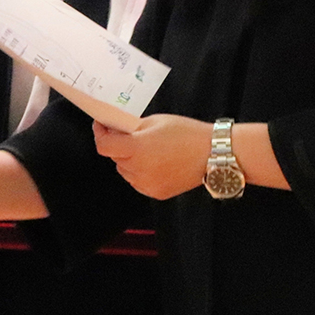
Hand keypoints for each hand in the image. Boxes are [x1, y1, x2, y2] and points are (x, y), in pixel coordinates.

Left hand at [92, 115, 209, 199]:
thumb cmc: (188, 134)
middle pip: (115, 158)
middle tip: (129, 135)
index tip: (101, 127)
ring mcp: (147, 184)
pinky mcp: (156, 193)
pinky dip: (139, 172)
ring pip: (125, 171)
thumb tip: (115, 129)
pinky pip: (137, 182)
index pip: (104, 146)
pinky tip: (155, 163)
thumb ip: (132, 127)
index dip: (100, 134)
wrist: (214, 154)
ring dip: (128, 160)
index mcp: (138, 148)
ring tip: (147, 150)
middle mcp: (139, 169)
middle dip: (118, 146)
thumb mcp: (156, 121)